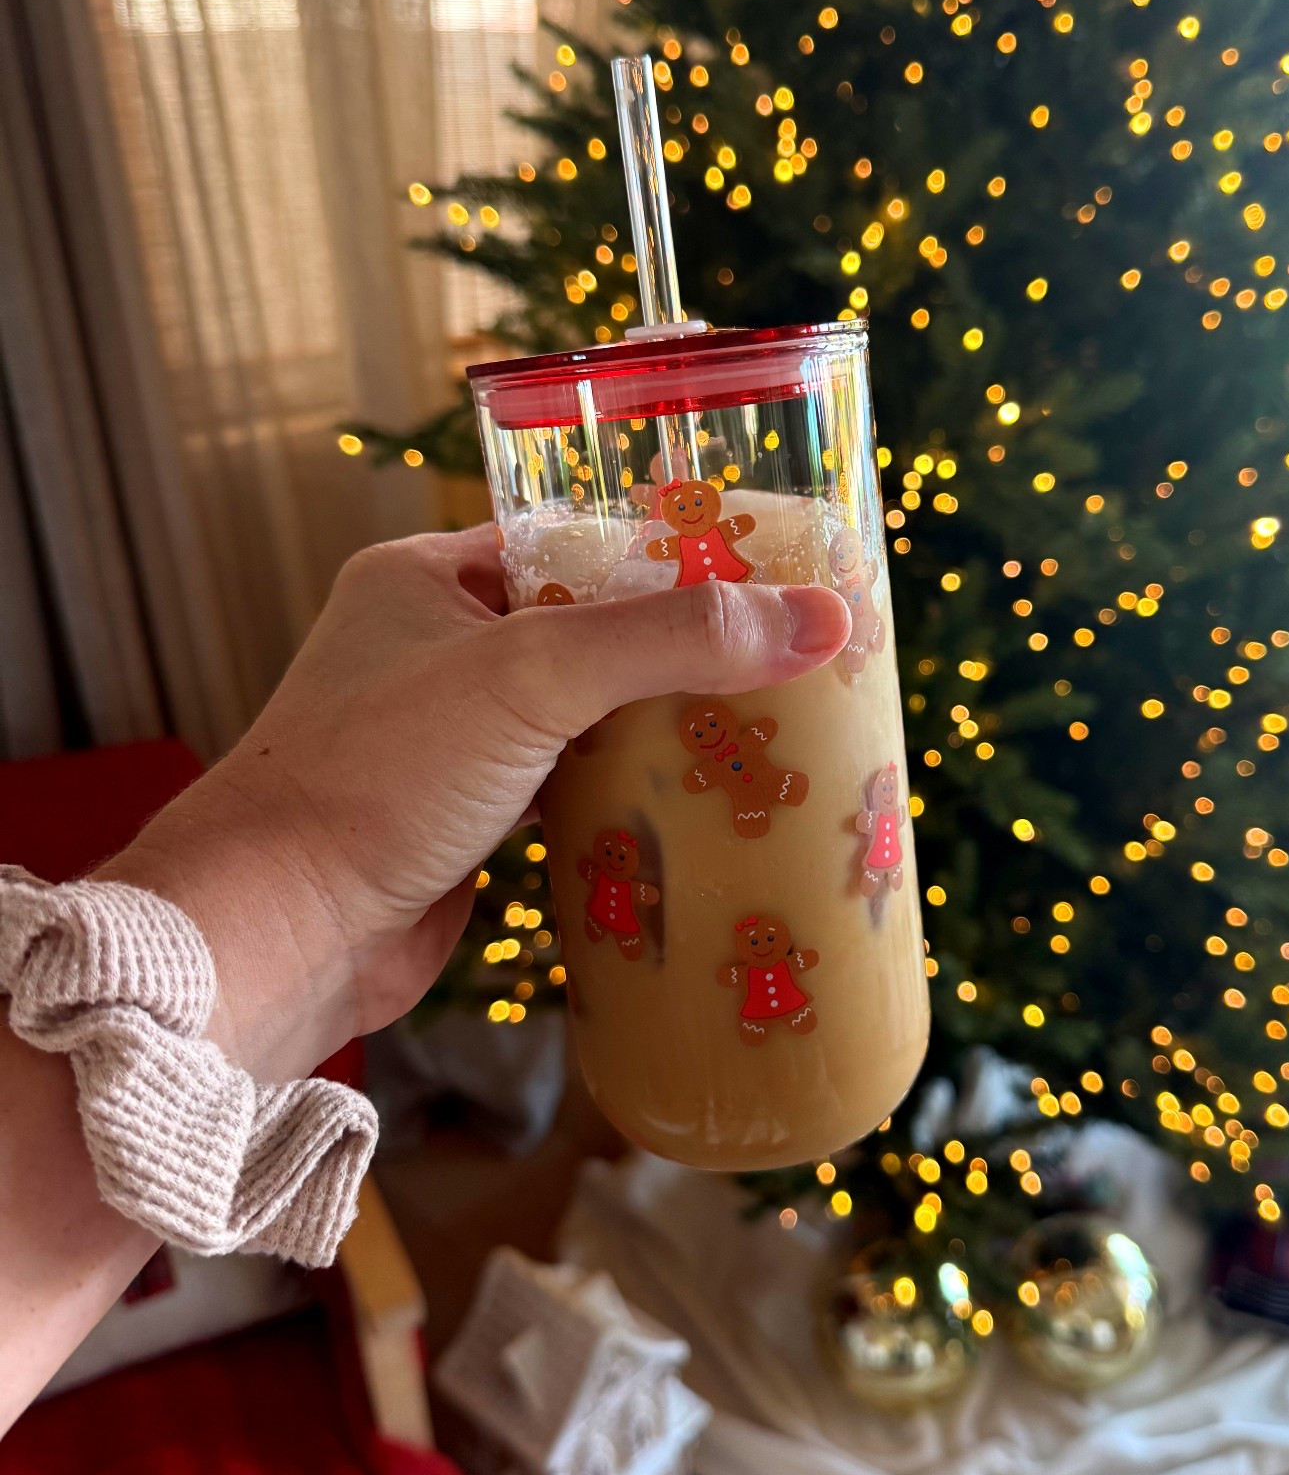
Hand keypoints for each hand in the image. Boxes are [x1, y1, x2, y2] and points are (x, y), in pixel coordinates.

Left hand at [100, 526, 848, 1082]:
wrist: (281, 933)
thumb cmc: (376, 777)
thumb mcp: (533, 677)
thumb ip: (671, 640)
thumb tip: (820, 620)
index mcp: (428, 577)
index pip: (574, 541)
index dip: (668, 556)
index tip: (765, 575)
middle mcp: (435, 648)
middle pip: (590, 630)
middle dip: (679, 652)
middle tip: (784, 661)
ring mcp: (448, 740)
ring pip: (584, 716)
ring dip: (659, 730)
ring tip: (766, 732)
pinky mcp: (466, 822)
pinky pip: (568, 790)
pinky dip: (626, 796)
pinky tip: (700, 806)